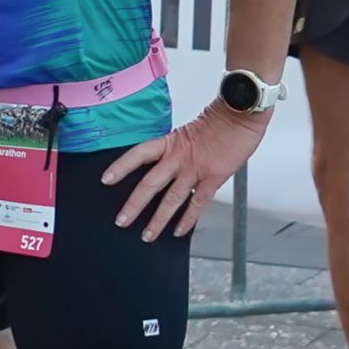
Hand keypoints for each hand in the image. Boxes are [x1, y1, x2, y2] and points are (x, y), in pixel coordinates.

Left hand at [103, 98, 268, 240]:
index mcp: (170, 143)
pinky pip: (197, 203)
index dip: (121, 167)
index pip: (138, 154)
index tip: (106, 180)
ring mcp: (195, 169)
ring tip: (147, 235)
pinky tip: (179, 231)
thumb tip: (166, 165)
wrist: (242, 113)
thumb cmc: (220, 120)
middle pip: (150, 183)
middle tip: (121, 221)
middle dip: (134, 204)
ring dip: (158, 220)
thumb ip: (176, 150)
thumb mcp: (189, 132)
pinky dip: (188, 219)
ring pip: (171, 199)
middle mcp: (178, 157)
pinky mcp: (213, 178)